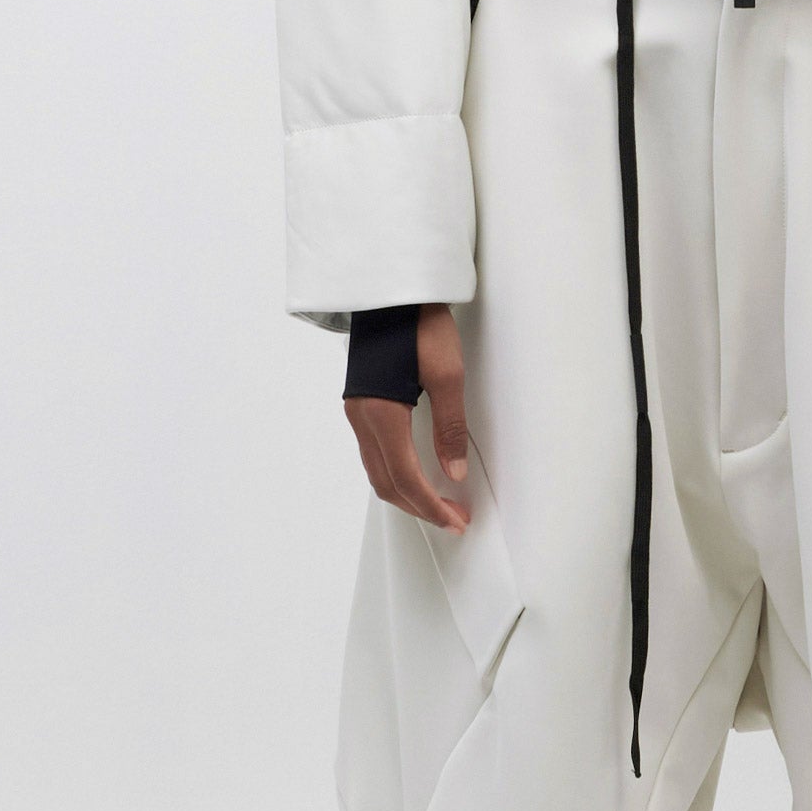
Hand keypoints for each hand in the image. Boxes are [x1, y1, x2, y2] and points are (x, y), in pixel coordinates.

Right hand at [342, 303, 471, 532]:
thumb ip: (450, 426)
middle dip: (419, 507)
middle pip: (386, 483)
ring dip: (407, 493)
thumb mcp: (447, 373)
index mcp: (382, 414)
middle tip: (452, 518)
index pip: (406, 478)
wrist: (390, 290)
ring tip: (438, 502)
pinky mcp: (361, 404)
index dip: (431, 506)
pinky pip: (374, 454)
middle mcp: (362, 419)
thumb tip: (455, 472)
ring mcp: (357, 413)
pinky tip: (416, 473)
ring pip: (377, 472)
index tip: (455, 520)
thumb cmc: (419, 324)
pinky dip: (395, 474)